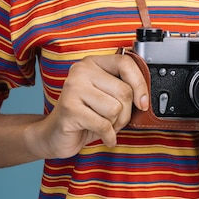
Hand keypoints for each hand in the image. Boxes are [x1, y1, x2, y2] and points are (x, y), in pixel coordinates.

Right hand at [25, 53, 148, 158]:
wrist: (53, 134)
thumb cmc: (84, 115)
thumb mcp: (104, 96)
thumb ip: (121, 89)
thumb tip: (144, 97)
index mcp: (93, 62)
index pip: (125, 63)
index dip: (140, 83)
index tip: (143, 102)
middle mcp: (82, 70)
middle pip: (124, 90)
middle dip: (126, 113)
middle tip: (115, 120)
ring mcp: (74, 88)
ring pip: (115, 109)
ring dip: (115, 125)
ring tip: (103, 125)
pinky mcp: (70, 109)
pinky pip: (104, 124)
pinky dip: (108, 136)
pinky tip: (103, 136)